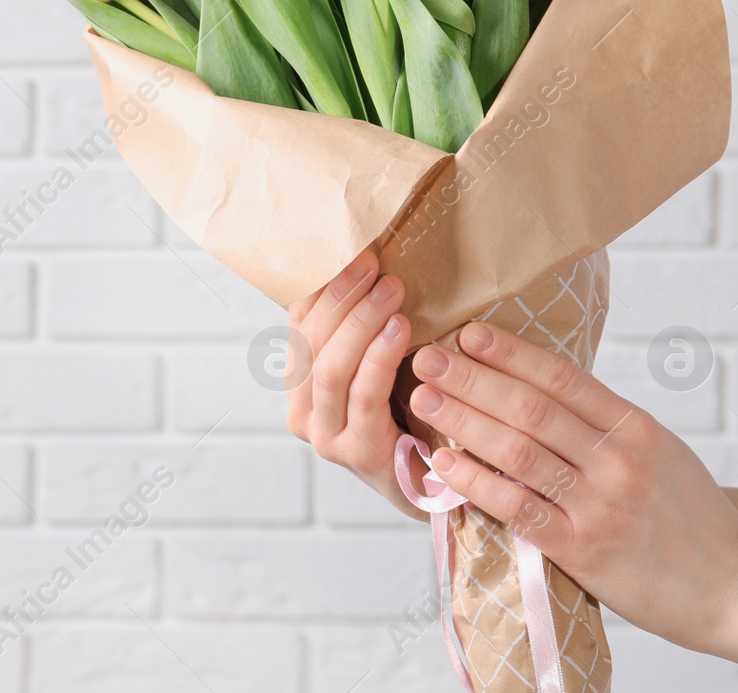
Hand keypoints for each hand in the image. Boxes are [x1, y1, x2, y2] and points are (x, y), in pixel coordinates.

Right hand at [285, 248, 419, 519]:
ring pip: (329, 366)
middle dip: (342, 296)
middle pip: (310, 340)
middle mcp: (301, 410)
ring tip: (391, 290)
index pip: (300, 321)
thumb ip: (371, 327)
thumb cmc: (415, 414)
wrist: (438, 487)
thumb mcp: (385, 364)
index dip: (324, 283)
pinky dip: (379, 357)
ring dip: (360, 321)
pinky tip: (400, 330)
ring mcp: (324, 435)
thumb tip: (377, 259)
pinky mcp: (354, 453)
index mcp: (301, 381)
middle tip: (375, 265)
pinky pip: (361, 396)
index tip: (355, 250)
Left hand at [406, 322, 737, 656]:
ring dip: (463, 420)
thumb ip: (606, 425)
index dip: (511, 352)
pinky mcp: (584, 551)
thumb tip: (540, 387)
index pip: (563, 378)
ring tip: (422, 398)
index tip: (468, 332)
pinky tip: (443, 461)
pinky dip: (476, 481)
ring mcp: (600, 506)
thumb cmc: (692, 518)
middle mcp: (619, 461)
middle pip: (531, 408)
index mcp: (637, 429)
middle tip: (426, 357)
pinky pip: (519, 508)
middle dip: (472, 378)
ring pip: (519, 451)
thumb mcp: (660, 454)